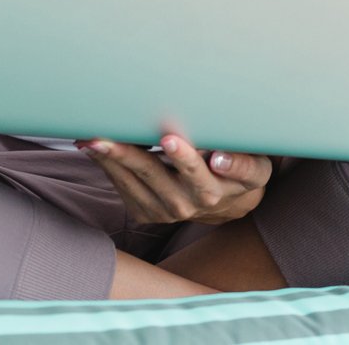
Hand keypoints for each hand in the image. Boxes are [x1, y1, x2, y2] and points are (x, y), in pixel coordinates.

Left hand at [78, 133, 270, 226]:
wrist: (229, 202)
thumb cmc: (241, 172)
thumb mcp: (255, 167)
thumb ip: (242, 162)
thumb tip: (219, 157)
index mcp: (215, 190)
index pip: (198, 173)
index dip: (185, 158)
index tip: (170, 140)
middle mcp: (187, 204)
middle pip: (155, 176)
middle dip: (130, 154)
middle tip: (109, 136)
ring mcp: (163, 211)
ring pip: (133, 182)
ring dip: (111, 160)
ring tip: (92, 139)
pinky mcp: (146, 212)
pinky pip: (123, 188)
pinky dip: (108, 167)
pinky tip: (94, 149)